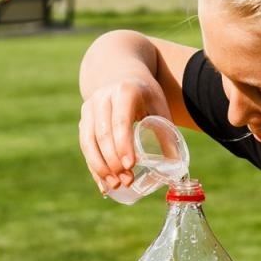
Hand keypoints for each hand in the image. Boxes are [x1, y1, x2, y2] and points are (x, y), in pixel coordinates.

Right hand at [78, 76, 171, 193]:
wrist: (120, 75)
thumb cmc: (145, 95)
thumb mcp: (159, 107)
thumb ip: (167, 132)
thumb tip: (176, 165)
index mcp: (125, 91)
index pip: (121, 120)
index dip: (123, 144)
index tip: (131, 165)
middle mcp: (102, 98)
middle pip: (103, 133)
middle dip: (113, 161)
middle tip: (127, 180)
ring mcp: (89, 108)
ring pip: (88, 141)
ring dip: (100, 167)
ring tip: (115, 185)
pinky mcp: (83, 120)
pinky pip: (85, 146)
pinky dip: (93, 166)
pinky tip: (103, 183)